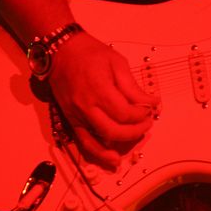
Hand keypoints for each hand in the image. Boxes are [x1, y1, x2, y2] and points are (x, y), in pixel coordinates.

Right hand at [46, 32, 159, 168]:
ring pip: (98, 142)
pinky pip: (84, 142)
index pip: (124, 113)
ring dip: (118, 146)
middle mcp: (86, 106)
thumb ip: (132, 87)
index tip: (150, 109)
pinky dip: (98, 153)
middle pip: (114, 130)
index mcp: (99, 89)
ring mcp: (76, 116)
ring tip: (134, 145)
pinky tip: (111, 158)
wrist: (60, 52)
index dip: (141, 115)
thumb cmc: (91, 53)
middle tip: (146, 124)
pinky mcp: (70, 120)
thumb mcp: (117, 62)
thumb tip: (151, 103)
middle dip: (135, 131)